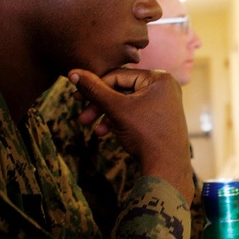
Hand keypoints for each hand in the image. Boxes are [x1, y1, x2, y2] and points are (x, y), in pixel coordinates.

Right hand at [69, 68, 194, 201]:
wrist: (166, 165)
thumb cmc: (144, 134)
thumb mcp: (115, 108)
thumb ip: (93, 89)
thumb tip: (72, 73)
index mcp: (159, 78)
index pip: (118, 75)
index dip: (95, 86)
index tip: (76, 97)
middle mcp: (165, 86)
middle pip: (122, 89)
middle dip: (99, 104)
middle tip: (81, 115)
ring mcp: (164, 102)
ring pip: (126, 102)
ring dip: (106, 114)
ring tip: (90, 127)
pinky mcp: (161, 116)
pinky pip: (135, 112)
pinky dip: (119, 120)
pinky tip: (105, 132)